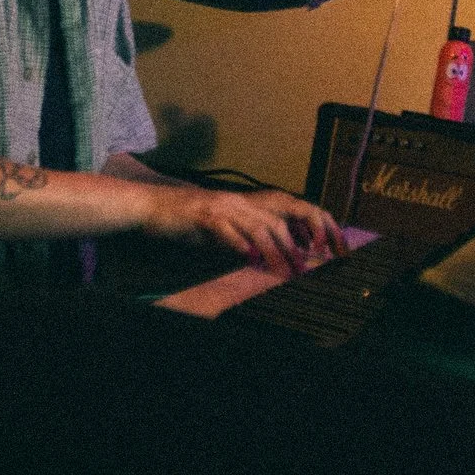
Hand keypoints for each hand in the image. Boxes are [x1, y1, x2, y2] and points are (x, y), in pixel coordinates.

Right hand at [144, 185, 343, 274]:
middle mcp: (237, 202)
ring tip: (285, 272)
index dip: (310, 228)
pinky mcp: (202, 216)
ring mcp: (220, 207)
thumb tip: (270, 257)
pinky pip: (225, 229)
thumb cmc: (185, 222)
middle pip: (278, 220)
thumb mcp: (221, 231)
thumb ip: (244, 239)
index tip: (325, 252)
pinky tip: (248, 258)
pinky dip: (239, 244)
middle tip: (307, 270)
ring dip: (275, 250)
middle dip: (297, 245)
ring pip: (257, 226)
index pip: (287, 212)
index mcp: (245, 205)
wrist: (150, 208)